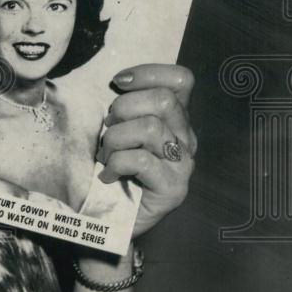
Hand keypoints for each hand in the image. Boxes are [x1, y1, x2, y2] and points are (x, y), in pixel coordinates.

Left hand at [96, 64, 196, 237]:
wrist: (112, 219)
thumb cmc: (112, 167)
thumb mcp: (118, 127)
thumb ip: (125, 106)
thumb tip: (115, 82)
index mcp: (175, 118)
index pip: (181, 79)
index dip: (149, 72)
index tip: (117, 82)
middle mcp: (185, 138)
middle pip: (163, 100)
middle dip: (124, 108)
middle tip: (108, 128)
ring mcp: (183, 164)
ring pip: (150, 128)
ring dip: (116, 139)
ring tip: (106, 156)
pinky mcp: (174, 188)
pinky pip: (141, 160)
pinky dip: (116, 163)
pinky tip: (108, 175)